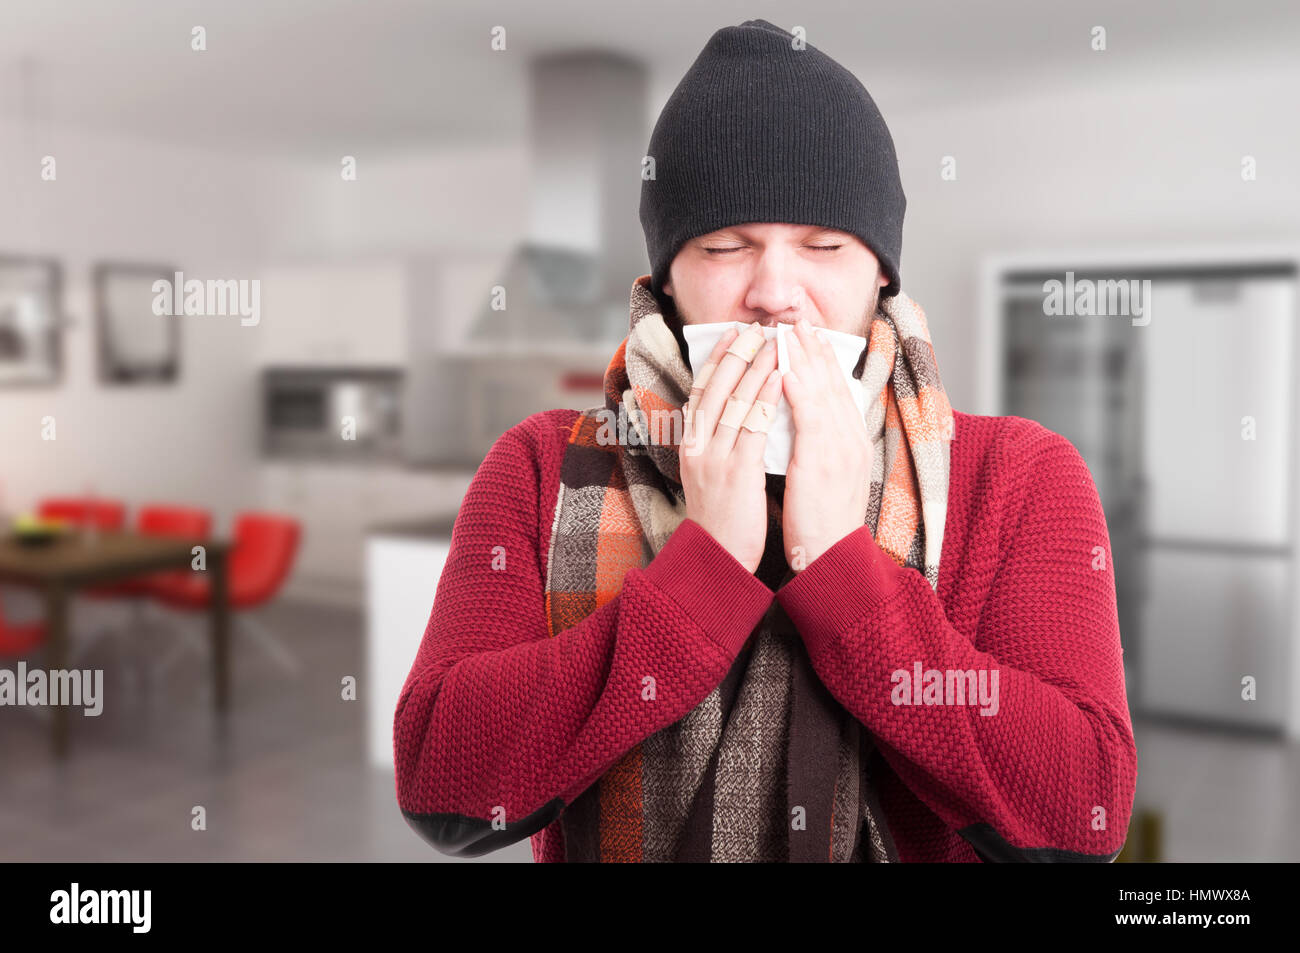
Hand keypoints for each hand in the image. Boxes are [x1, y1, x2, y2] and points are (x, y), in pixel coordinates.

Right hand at [679, 322, 783, 573]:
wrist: (716, 559)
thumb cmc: (722, 518)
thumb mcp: (710, 475)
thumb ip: (719, 444)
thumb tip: (733, 415)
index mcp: (692, 445)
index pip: (702, 391)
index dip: (718, 360)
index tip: (734, 334)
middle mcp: (698, 446)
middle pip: (716, 388)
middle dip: (737, 354)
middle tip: (757, 327)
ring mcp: (714, 458)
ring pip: (734, 402)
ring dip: (756, 368)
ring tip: (774, 343)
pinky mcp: (735, 473)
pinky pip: (752, 428)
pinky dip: (767, 399)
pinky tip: (781, 380)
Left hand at [780, 318, 871, 571]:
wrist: (831, 556)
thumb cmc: (823, 522)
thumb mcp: (827, 476)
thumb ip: (820, 446)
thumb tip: (807, 424)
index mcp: (852, 442)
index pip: (838, 390)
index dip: (824, 360)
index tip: (809, 336)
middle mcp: (850, 439)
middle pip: (833, 383)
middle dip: (815, 349)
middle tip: (799, 320)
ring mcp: (839, 448)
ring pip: (821, 392)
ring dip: (803, 359)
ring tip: (788, 332)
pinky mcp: (822, 461)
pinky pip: (809, 417)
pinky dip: (798, 390)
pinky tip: (784, 370)